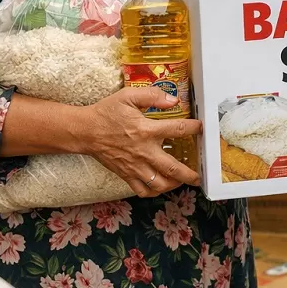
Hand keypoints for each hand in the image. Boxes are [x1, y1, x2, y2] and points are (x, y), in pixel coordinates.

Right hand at [75, 87, 202, 197]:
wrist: (85, 131)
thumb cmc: (107, 113)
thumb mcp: (128, 96)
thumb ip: (152, 96)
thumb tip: (173, 100)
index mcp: (146, 130)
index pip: (177, 130)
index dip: (193, 128)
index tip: (201, 128)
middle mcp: (143, 151)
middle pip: (173, 168)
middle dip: (190, 173)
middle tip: (199, 175)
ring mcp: (135, 166)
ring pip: (159, 184)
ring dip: (175, 184)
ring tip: (182, 181)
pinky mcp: (126, 175)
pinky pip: (143, 190)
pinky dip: (154, 191)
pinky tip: (161, 185)